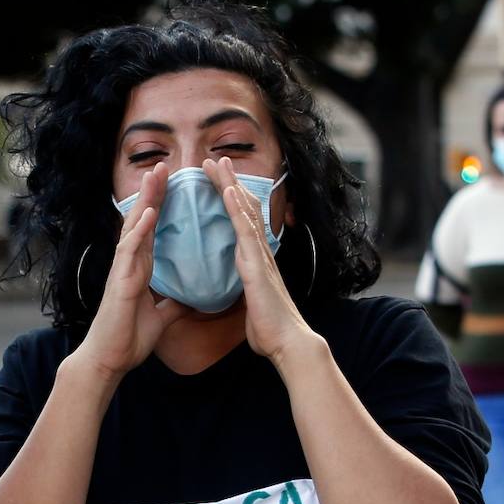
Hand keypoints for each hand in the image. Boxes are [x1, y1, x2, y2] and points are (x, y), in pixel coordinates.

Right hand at [73, 161, 189, 383]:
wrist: (111, 360)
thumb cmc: (129, 338)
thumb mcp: (161, 318)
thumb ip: (173, 305)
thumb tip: (190, 299)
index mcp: (142, 269)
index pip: (155, 231)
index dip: (164, 207)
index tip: (175, 185)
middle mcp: (131, 263)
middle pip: (145, 221)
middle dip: (155, 193)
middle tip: (166, 165)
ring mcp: (123, 269)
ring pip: (135, 227)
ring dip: (146, 200)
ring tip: (156, 174)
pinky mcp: (120, 281)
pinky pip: (130, 250)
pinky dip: (140, 231)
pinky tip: (150, 213)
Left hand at [206, 156, 318, 366]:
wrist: (287, 343)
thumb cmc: (270, 331)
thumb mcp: (254, 307)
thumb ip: (248, 294)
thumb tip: (245, 295)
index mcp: (257, 263)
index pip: (244, 224)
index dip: (233, 201)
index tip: (221, 182)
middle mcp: (260, 254)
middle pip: (245, 210)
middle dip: (230, 184)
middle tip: (217, 161)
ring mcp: (260, 257)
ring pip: (245, 212)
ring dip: (231, 185)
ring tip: (217, 163)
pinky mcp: (257, 265)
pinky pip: (245, 230)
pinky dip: (236, 208)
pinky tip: (228, 189)